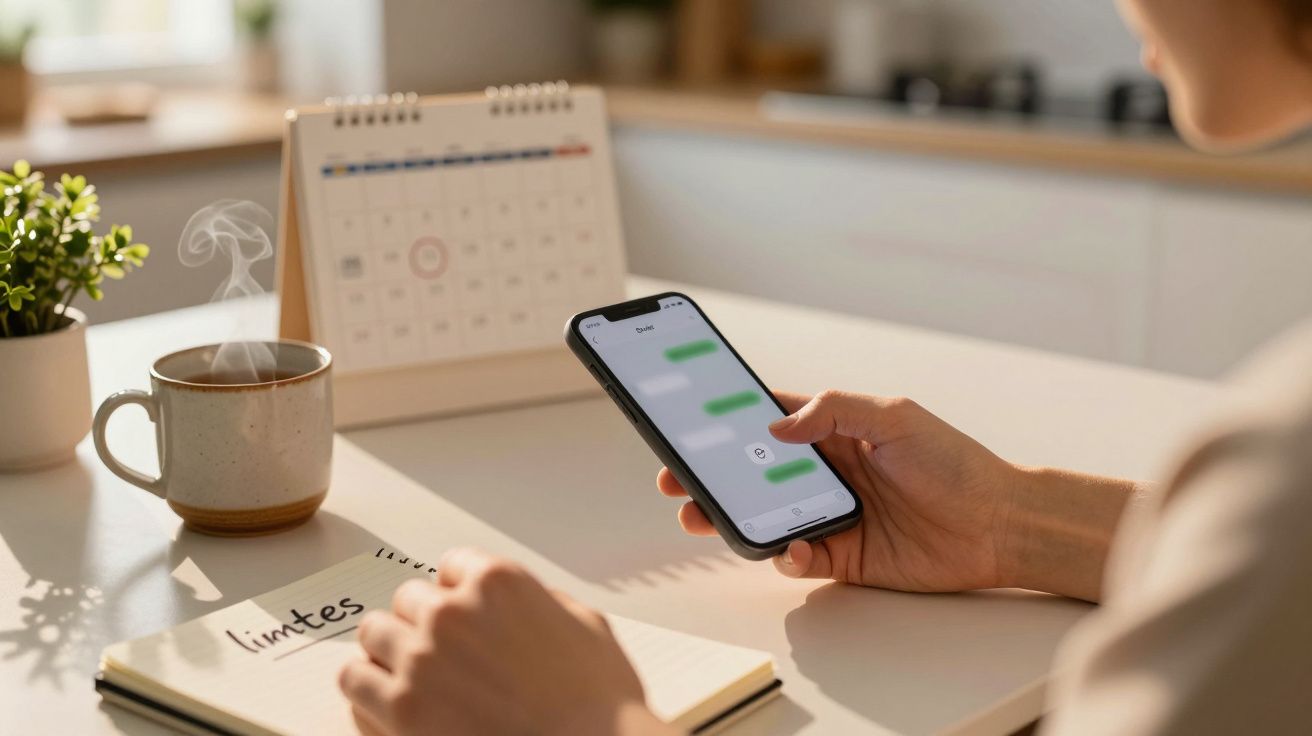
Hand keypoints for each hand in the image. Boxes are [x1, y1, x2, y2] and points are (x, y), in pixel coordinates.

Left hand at [339, 548, 672, 735]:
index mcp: (498, 582)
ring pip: (374, 634)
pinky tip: (388, 702)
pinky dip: (367, 690)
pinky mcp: (400, 708)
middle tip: (443, 654)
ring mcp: (421, 659)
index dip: (459, 595)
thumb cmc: (598, 703)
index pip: (452, 567)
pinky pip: (354, 680)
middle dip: (425, 624)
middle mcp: (453, 612)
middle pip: (409, 600)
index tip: (463, 614)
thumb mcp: (586, 625)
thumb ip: (542, 601)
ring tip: (411, 675)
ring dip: (391, 652)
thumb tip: (525, 603)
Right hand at [659, 391, 1018, 592]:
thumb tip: (776, 427)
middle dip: (710, 477)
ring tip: (703, 517)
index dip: (726, 424)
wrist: (1000, 525)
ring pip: (764, 517)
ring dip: (730, 518)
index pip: (766, 423)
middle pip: (752, 474)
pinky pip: (797, 558)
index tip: (689, 425)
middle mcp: (826, 473)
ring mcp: (832, 516)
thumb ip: (833, 412)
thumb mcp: (894, 416)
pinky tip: (790, 548)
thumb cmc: (954, 462)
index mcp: (833, 432)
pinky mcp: (843, 557)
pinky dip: (784, 555)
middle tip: (677, 481)